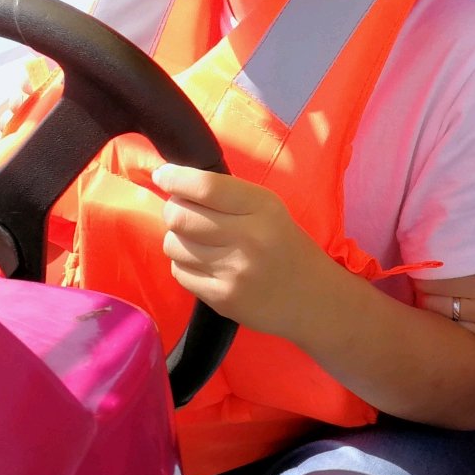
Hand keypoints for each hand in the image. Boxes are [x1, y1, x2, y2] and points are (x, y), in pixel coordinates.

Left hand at [153, 164, 335, 341]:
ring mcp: (233, 271)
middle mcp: (247, 237)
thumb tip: (174, 182)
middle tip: (182, 212)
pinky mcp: (222, 298)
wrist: (312, 298)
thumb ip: (227, 196)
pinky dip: (184, 265)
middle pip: (180, 216)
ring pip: (174, 245)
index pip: (205, 186)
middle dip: (173, 211)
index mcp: (262, 207)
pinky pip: (180, 273)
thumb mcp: (268, 210)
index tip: (162, 175)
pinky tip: (204, 265)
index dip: (175, 178)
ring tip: (197, 242)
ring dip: (177, 240)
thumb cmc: (285, 245)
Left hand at [417, 233, 474, 347]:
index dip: (423, 265)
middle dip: (426, 286)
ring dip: (437, 307)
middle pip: (432, 298)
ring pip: (444, 320)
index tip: (421, 255)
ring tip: (437, 294)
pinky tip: (457, 312)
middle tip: (426, 274)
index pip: (433, 274)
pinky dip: (455, 324)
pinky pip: (463, 334)